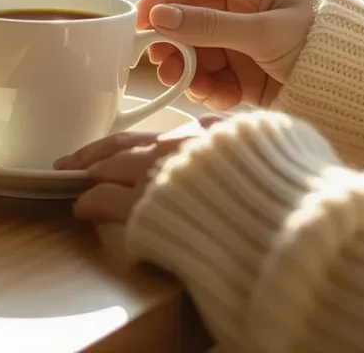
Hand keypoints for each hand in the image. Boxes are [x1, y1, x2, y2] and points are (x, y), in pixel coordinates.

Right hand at [62, 116, 228, 223]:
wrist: (296, 212)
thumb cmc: (239, 236)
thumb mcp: (176, 237)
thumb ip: (140, 223)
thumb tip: (113, 214)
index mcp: (150, 188)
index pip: (105, 192)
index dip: (85, 198)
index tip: (73, 202)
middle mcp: (167, 158)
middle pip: (117, 157)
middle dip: (88, 161)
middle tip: (67, 164)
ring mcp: (197, 140)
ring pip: (147, 136)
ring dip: (122, 143)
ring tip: (105, 147)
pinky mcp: (230, 130)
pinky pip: (193, 125)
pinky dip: (173, 134)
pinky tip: (171, 135)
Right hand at [139, 0, 318, 110]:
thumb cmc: (326, 45)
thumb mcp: (264, 32)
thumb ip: (209, 26)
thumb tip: (158, 18)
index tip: (139, 22)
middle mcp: (245, 3)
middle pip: (190, 16)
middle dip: (174, 41)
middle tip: (159, 62)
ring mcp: (245, 36)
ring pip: (198, 48)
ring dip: (188, 68)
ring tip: (187, 85)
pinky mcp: (248, 68)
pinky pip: (214, 73)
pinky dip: (209, 86)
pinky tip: (216, 96)